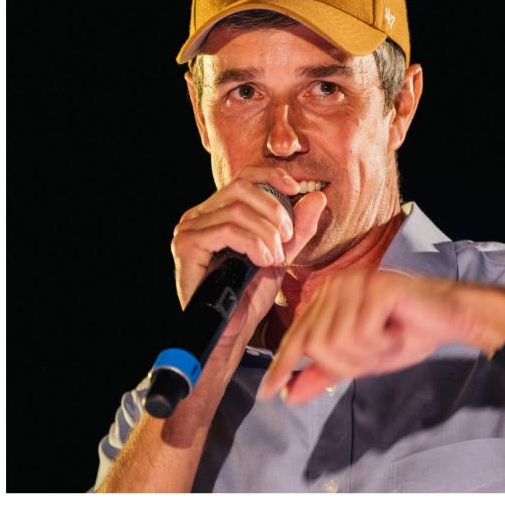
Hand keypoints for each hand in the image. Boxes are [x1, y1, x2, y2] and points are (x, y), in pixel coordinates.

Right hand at [171, 166, 327, 350]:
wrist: (233, 330)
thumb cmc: (250, 295)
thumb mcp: (281, 255)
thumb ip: (298, 228)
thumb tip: (318, 197)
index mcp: (218, 212)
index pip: (243, 177)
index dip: (271, 176)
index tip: (296, 188)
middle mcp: (199, 215)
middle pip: (241, 188)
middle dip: (274, 211)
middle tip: (287, 240)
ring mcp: (189, 228)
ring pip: (237, 211)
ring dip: (266, 233)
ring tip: (273, 258)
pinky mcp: (186, 244)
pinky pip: (226, 230)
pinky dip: (252, 243)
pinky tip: (261, 260)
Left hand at [258, 270, 470, 403]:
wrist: (452, 319)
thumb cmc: (405, 334)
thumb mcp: (360, 361)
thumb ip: (323, 374)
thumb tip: (288, 395)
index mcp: (325, 298)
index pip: (296, 338)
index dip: (282, 367)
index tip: (268, 393)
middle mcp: (333, 285)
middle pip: (316, 345)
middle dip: (347, 363)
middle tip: (377, 353)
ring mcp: (353, 283)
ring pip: (337, 341)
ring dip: (368, 353)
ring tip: (388, 339)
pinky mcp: (376, 286)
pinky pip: (362, 333)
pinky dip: (382, 343)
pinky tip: (396, 331)